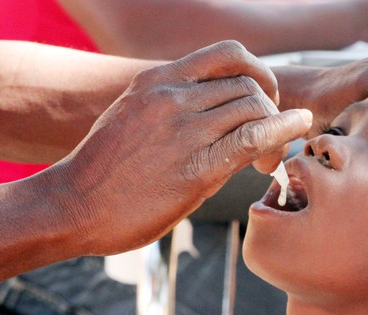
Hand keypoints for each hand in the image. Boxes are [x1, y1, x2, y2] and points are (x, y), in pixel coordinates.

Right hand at [50, 40, 311, 255]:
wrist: (70, 206)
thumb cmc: (104, 169)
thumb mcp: (134, 116)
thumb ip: (174, 105)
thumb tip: (218, 109)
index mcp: (157, 81)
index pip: (228, 55)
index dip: (258, 72)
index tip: (264, 97)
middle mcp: (173, 98)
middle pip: (248, 84)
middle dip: (270, 108)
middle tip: (268, 138)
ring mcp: (184, 131)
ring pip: (255, 108)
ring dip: (277, 129)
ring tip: (267, 158)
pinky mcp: (196, 169)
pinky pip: (253, 139)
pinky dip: (284, 131)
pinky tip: (297, 132)